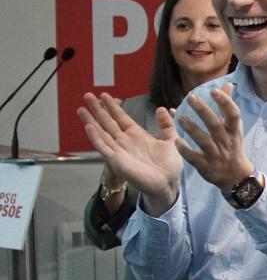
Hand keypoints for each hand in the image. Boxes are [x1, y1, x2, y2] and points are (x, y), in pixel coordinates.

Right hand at [78, 92, 181, 215]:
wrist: (168, 183)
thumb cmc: (170, 165)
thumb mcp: (172, 140)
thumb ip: (166, 125)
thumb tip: (162, 108)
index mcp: (137, 135)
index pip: (121, 118)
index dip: (113, 107)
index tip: (104, 95)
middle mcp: (125, 142)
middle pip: (108, 122)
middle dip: (98, 109)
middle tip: (87, 95)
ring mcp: (119, 151)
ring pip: (102, 133)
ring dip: (91, 121)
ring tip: (81, 109)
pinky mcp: (116, 161)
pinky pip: (103, 147)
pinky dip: (95, 137)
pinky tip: (89, 126)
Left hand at [174, 84, 255, 192]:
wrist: (236, 176)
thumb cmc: (233, 147)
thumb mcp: (234, 127)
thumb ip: (227, 106)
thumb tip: (227, 84)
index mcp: (233, 131)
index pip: (233, 114)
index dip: (225, 102)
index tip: (214, 90)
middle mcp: (226, 142)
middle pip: (215, 125)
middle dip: (203, 111)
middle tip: (191, 97)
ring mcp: (216, 155)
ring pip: (204, 141)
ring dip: (192, 129)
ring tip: (180, 118)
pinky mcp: (206, 166)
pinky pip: (194, 158)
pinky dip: (185, 150)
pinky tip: (176, 141)